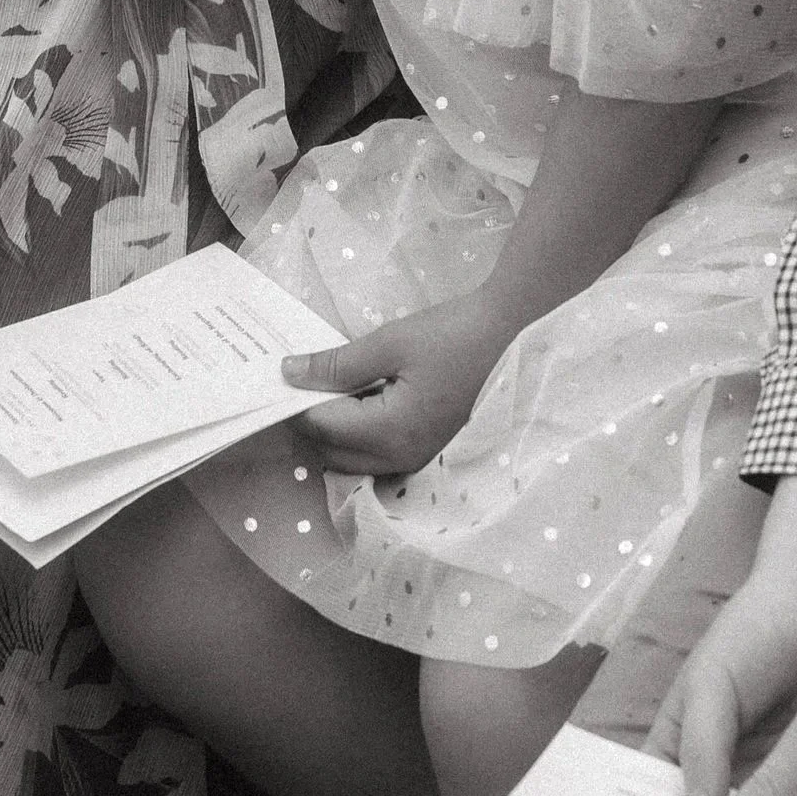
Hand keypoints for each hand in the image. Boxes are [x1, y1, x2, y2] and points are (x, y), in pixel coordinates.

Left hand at [283, 292, 506, 477]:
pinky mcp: (427, 450)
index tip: (282, 373)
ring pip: (354, 458)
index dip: (295, 402)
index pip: (323, 428)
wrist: (514, 336)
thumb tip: (288, 373)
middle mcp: (402, 459)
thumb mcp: (390, 342)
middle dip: (310, 421)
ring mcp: (417, 460)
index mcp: (391, 434)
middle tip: (301, 379)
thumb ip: (337, 364)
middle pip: (333, 454)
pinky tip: (358, 396)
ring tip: (327, 384)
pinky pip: (378, 453)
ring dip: (334, 428)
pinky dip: (359, 431)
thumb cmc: (454, 335)